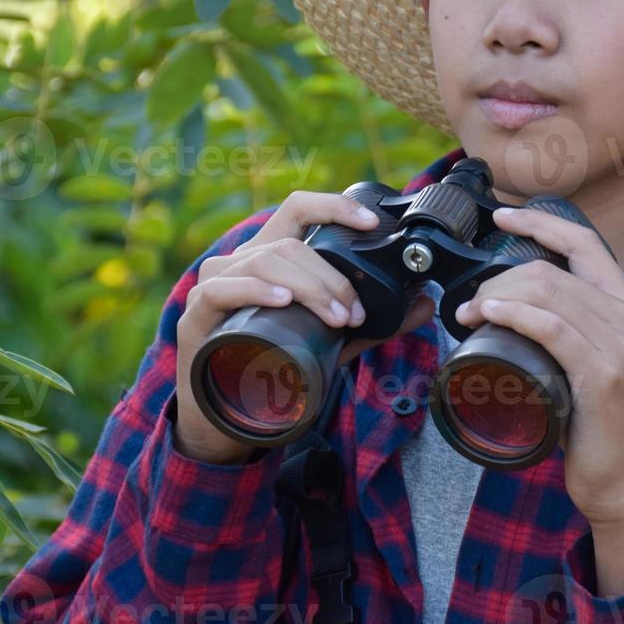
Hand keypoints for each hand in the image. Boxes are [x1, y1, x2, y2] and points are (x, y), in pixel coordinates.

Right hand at [173, 191, 435, 464]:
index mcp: (271, 256)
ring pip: (264, 262)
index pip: (298, 209)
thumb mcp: (331, 341)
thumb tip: (426, 303)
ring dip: (309, 288)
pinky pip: (224, 288)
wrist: (226, 416)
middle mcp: (241, 262)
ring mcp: (216, 285)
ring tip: (335, 319)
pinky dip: (256, 291)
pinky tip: (282, 302)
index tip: (370, 223)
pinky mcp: (197, 315)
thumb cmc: (274, 366)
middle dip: (331, 277)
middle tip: (355, 314)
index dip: (333, 206)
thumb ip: (373, 322)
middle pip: (289, 245)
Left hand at [452, 206, 623, 589]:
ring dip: (496, 296)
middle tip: (469, 304)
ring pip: (547, 293)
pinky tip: (490, 315)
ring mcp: (622, 344)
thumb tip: (515, 308)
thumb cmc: (601, 424)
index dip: (540, 223)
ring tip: (469, 314)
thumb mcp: (594, 361)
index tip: (502, 218)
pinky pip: (553, 328)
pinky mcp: (605, 373)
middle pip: (553, 269)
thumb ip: (572, 330)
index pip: (584, 241)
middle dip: (499, 277)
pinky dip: (516, 314)